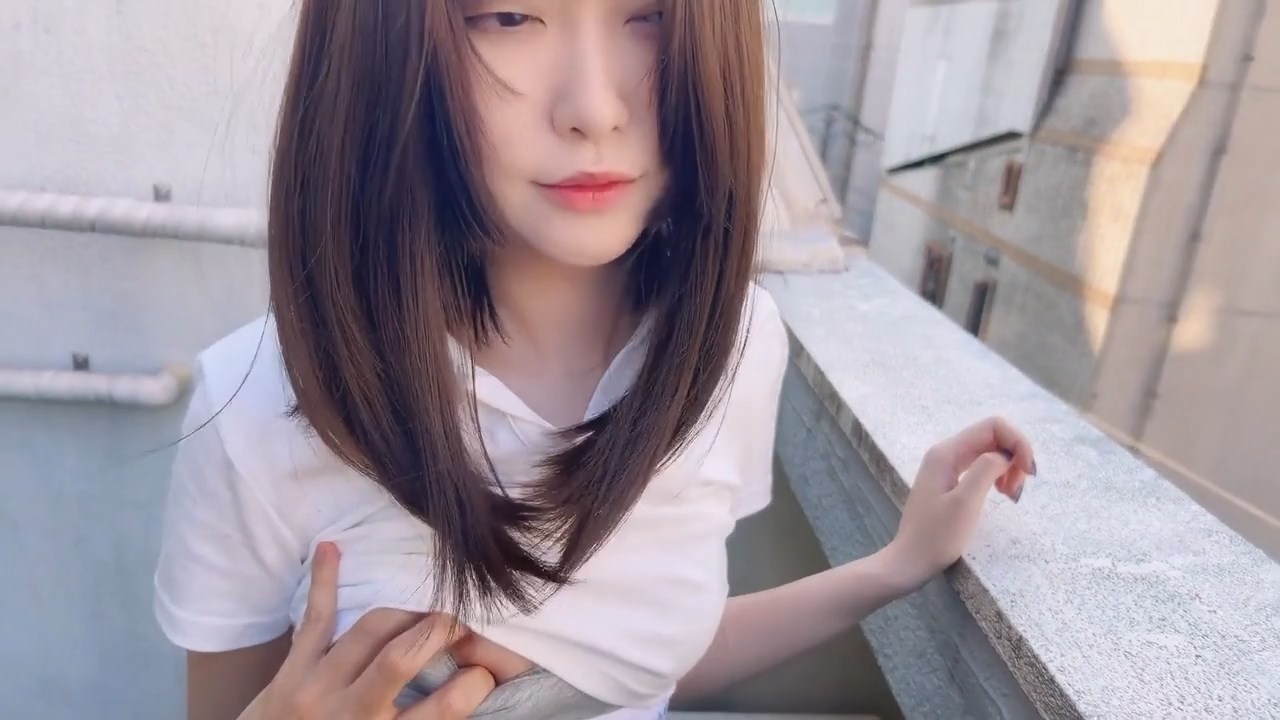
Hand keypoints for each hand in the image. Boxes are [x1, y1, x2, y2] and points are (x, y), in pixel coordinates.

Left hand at [239, 542, 494, 719]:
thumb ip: (416, 719)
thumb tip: (464, 684)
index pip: (443, 709)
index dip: (474, 684)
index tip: (486, 672)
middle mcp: (351, 714)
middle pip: (402, 658)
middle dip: (439, 628)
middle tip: (461, 618)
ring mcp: (316, 687)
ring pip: (369, 630)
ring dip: (404, 610)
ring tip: (426, 604)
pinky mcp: (292, 669)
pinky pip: (315, 617)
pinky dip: (324, 580)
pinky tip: (332, 547)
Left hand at [887, 416, 1035, 589]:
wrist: (910, 561)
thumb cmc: (937, 536)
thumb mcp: (965, 503)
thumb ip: (986, 470)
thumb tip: (1006, 455)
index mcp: (947, 452)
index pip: (993, 426)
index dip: (1018, 443)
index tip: (1028, 473)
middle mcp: (946, 452)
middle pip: (993, 436)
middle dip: (1015, 456)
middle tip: (1018, 489)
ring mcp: (947, 466)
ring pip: (990, 452)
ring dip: (1009, 468)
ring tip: (1011, 495)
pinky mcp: (950, 481)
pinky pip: (981, 467)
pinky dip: (998, 476)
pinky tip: (1002, 493)